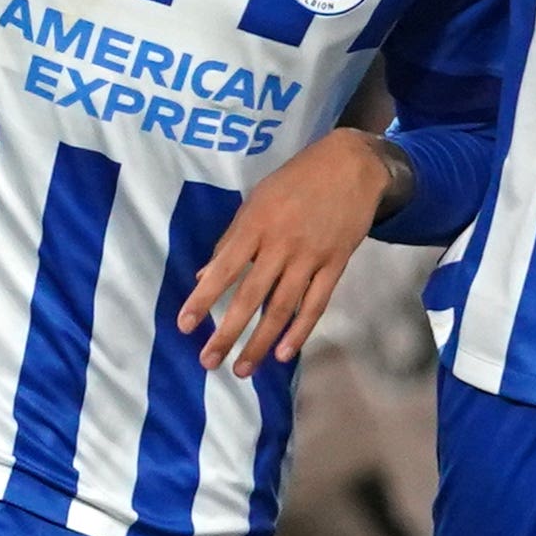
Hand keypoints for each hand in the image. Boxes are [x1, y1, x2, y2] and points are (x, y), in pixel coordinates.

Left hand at [178, 129, 403, 376]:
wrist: (351, 166)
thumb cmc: (296, 181)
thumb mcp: (256, 200)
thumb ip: (231, 240)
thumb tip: (204, 276)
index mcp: (256, 225)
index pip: (224, 269)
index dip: (203, 299)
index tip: (184, 326)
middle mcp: (281, 244)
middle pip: (251, 296)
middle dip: (227, 333)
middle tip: (209, 362)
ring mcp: (311, 257)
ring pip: (282, 308)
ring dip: (260, 342)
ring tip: (242, 369)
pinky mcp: (335, 265)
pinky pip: (315, 304)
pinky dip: (299, 331)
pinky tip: (283, 354)